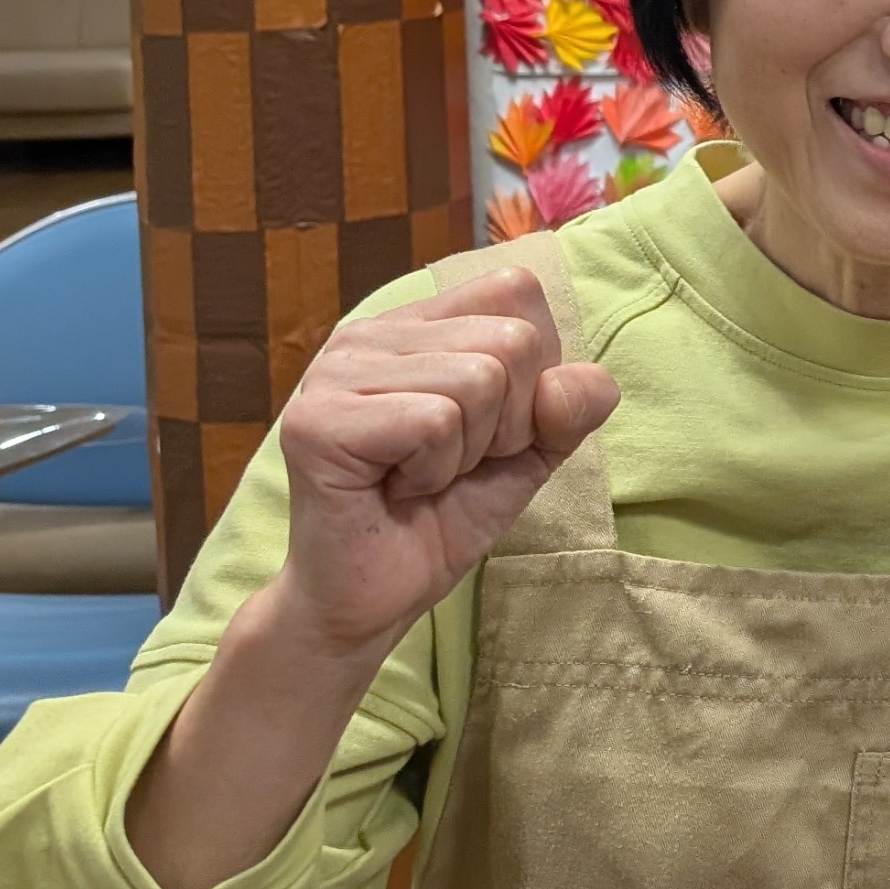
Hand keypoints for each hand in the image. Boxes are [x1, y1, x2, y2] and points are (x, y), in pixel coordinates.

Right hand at [271, 268, 618, 658]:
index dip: (532, 371)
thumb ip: (571, 406)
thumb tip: (573, 382)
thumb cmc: (446, 514)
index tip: (490, 428)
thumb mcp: (533, 451)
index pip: (515, 290)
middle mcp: (370, 333)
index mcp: (417, 324)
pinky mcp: (317, 420)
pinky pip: (433, 422)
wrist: (378, 598)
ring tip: (423, 476)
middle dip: (508, 421)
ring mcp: (336, 370)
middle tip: (452, 463)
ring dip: (469, 451)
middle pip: (510, 338)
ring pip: (478, 379)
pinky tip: (398, 489)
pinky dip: (435, 470)